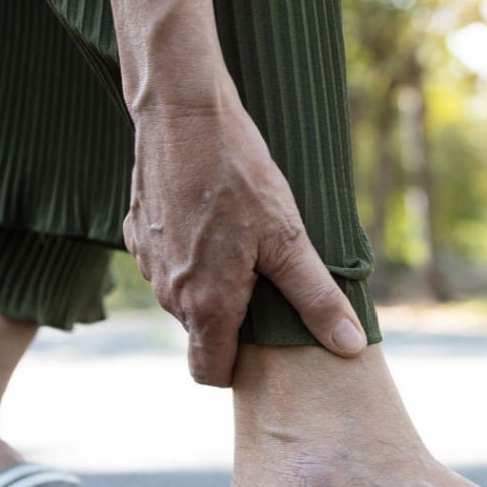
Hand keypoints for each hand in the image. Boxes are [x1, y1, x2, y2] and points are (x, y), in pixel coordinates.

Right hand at [123, 74, 366, 385]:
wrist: (183, 114)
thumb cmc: (240, 175)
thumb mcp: (289, 238)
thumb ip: (316, 299)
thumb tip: (350, 346)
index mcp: (206, 305)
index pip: (210, 372)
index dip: (238, 369)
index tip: (264, 349)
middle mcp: (168, 293)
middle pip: (201, 333)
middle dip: (231, 322)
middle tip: (267, 284)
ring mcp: (147, 262)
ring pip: (183, 297)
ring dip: (210, 285)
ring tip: (243, 246)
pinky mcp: (136, 232)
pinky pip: (166, 263)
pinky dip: (189, 254)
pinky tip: (213, 220)